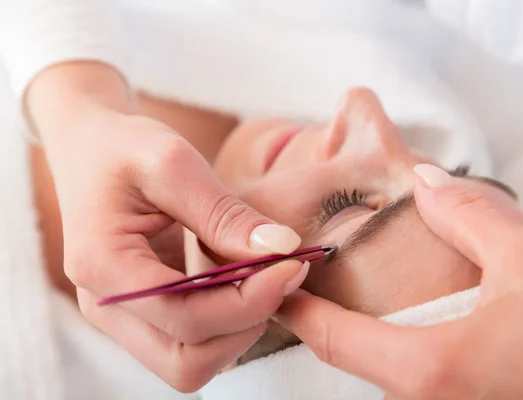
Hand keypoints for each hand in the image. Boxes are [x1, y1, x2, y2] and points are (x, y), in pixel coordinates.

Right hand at [27, 63, 303, 391]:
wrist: (92, 150)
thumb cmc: (125, 148)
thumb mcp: (173, 163)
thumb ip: (225, 213)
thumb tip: (283, 248)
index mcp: (102, 264)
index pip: (184, 316)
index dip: (249, 301)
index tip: (292, 265)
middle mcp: (105, 306)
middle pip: (186, 363)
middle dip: (245, 326)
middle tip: (282, 275)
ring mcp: (123, 316)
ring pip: (191, 364)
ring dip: (239, 331)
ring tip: (266, 277)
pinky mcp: (144, 313)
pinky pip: (192, 343)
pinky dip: (228, 324)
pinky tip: (247, 281)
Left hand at [277, 164, 522, 398]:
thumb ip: (466, 214)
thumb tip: (423, 183)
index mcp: (429, 368)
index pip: (332, 336)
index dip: (296, 304)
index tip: (275, 277)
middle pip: (347, 356)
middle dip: (322, 316)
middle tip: (305, 274)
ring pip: (378, 369)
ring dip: (356, 332)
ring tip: (345, 290)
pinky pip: (409, 380)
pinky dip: (391, 347)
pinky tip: (402, 319)